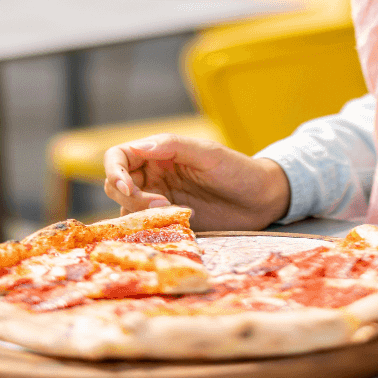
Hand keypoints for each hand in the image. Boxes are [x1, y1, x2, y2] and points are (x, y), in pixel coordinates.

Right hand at [103, 134, 290, 230]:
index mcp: (158, 154)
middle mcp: (154, 176)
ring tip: (173, 215)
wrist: (262, 199)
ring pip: (127, 209)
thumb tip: (140, 146)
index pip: (118, 157)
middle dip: (130, 196)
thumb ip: (173, 146)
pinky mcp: (168, 223)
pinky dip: (148, 231)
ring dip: (140, 215)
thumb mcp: (208, 153)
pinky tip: (172, 229)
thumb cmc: (238, 169)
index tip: (128, 187)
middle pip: (116, 185)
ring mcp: (159, 200)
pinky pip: (144, 228)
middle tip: (162, 204)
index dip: (115, 171)